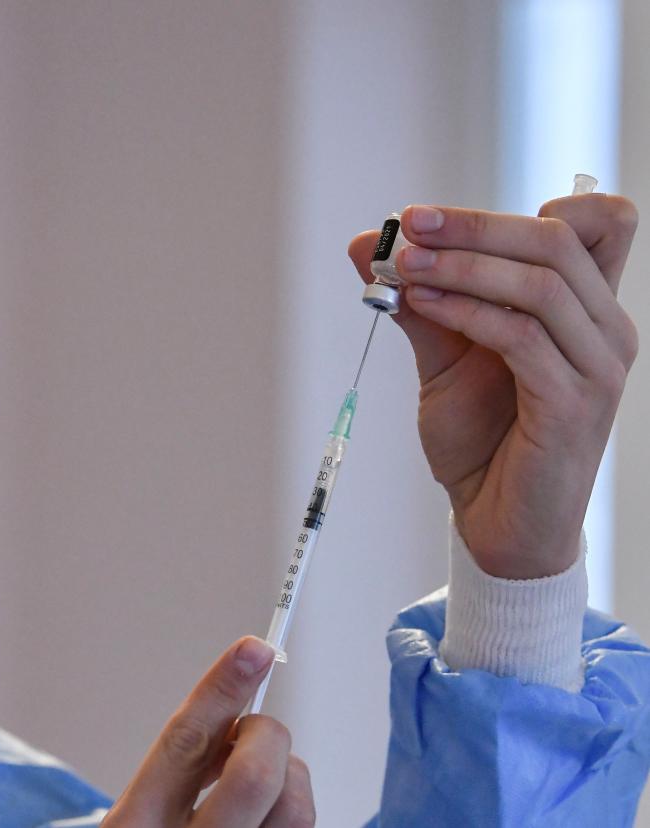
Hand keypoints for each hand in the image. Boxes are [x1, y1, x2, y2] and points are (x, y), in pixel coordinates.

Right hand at [104, 637, 314, 826]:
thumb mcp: (144, 811)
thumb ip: (184, 767)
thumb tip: (241, 719)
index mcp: (138, 821)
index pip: (185, 742)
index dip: (223, 688)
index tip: (253, 649)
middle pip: (253, 775)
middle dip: (267, 738)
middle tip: (256, 734)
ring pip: (296, 806)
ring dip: (288, 778)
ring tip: (262, 786)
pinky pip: (305, 827)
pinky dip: (291, 805)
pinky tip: (266, 814)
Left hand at [348, 195, 638, 578]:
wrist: (495, 523)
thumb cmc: (482, 440)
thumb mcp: (444, 355)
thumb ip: (418, 298)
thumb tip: (365, 244)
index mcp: (585, 308)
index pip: (602, 222)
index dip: (527, 206)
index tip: (439, 217)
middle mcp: (604, 330)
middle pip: (560, 239)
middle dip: (474, 225)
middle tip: (408, 226)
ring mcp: (597, 367)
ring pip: (541, 283)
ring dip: (463, 265)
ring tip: (402, 266)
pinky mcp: (572, 405)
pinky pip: (522, 337)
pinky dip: (466, 311)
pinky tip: (421, 304)